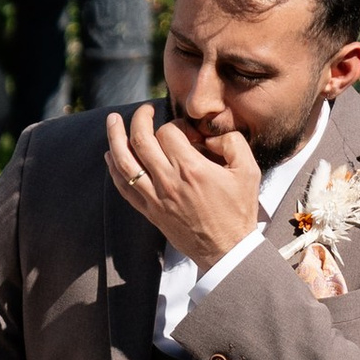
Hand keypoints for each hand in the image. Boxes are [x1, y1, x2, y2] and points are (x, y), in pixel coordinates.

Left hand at [105, 101, 262, 269]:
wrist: (227, 250)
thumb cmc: (238, 211)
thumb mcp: (248, 171)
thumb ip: (233, 143)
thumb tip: (210, 135)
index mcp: (191, 169)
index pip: (168, 132)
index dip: (175, 123)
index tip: (186, 131)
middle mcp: (168, 181)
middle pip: (140, 140)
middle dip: (139, 119)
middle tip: (144, 110)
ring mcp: (155, 197)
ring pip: (124, 162)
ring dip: (114, 137)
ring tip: (111, 120)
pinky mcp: (149, 211)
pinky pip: (123, 187)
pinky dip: (113, 168)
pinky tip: (110, 154)